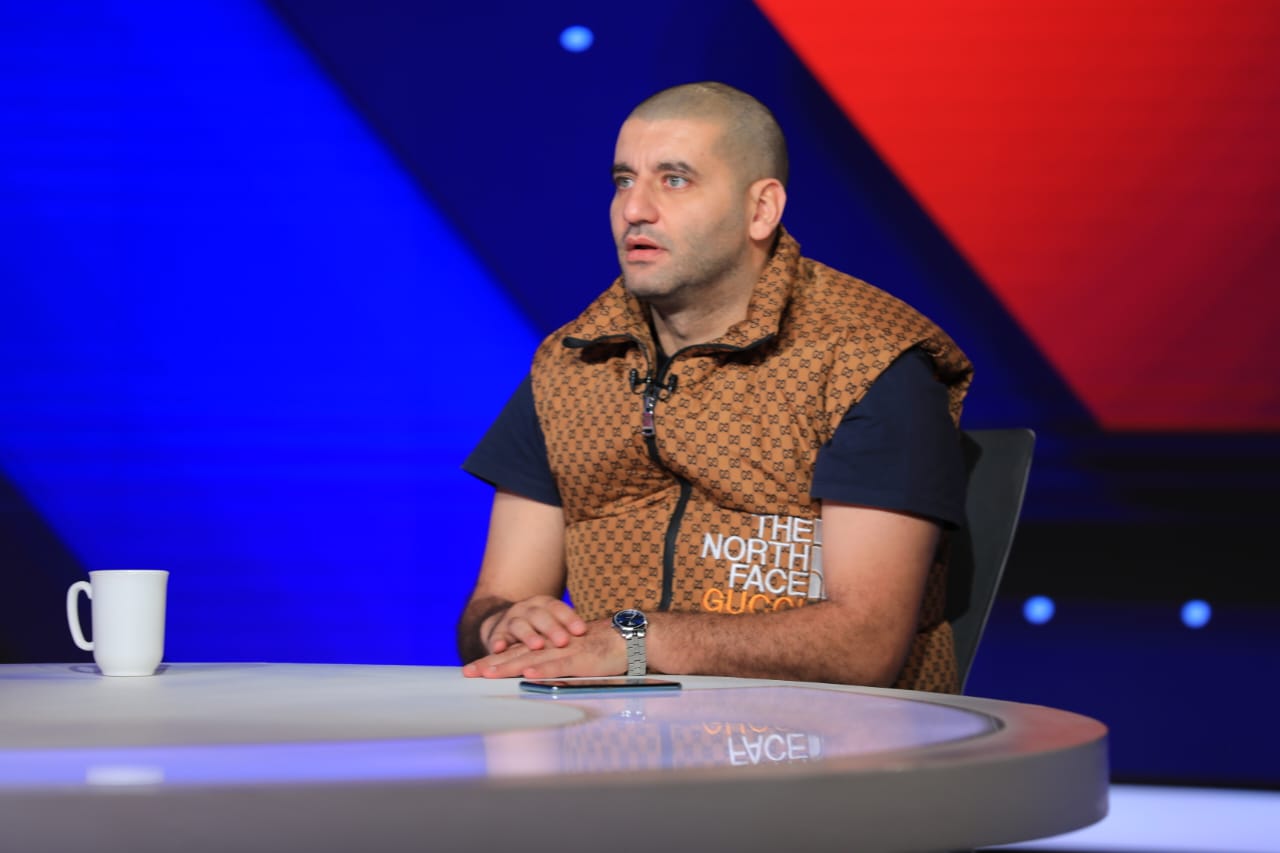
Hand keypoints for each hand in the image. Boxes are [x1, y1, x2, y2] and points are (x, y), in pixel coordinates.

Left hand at [462, 618, 624, 678]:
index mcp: (549, 648)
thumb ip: (556, 668)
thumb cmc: (603, 652)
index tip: (472, 670)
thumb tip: (535, 680)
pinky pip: (559, 665)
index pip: (515, 654)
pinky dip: (543, 670)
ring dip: (509, 667)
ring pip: (532, 660)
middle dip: (491, 665)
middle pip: (516, 656)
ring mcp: (565, 653)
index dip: (493, 661)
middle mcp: (552, 648)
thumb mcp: (574, 660)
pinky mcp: (581, 660)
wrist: (629, 638)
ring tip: (488, 674)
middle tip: (468, 673)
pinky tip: (527, 674)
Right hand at [482, 594, 585, 654]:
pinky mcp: (496, 632)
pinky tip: (500, 648)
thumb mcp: (552, 624)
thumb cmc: (538, 627)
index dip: (570, 619)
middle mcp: (528, 609)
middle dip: (552, 629)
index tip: (581, 631)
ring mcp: (511, 620)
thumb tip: (599, 637)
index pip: (559, 609)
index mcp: (544, 604)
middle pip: (540, 616)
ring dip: (528, 636)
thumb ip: (568, 631)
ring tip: (537, 646)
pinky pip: (496, 637)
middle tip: (563, 641)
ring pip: (520, 625)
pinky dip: (498, 642)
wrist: (504, 621)